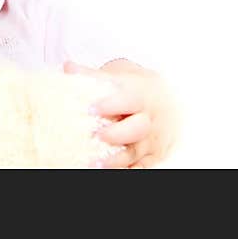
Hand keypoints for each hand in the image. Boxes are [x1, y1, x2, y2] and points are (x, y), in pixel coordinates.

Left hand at [63, 59, 177, 168]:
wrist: (169, 99)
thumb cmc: (139, 87)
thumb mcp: (120, 75)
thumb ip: (94, 74)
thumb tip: (68, 68)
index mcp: (142, 95)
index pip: (129, 99)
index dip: (111, 105)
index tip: (91, 109)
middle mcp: (150, 117)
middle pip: (138, 128)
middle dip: (116, 134)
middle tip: (95, 136)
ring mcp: (152, 138)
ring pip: (136, 152)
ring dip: (116, 160)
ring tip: (94, 163)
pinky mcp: (153, 155)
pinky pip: (141, 167)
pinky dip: (127, 170)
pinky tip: (109, 171)